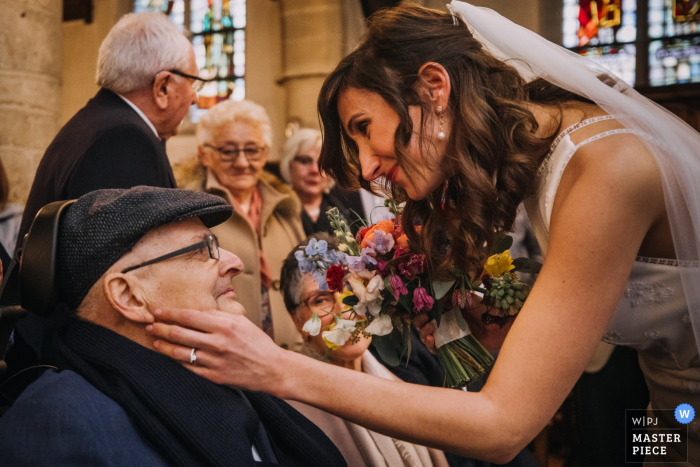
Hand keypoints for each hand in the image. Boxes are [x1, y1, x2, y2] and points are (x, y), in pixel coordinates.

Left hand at [146, 308, 286, 393]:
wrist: (271, 369)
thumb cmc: (257, 342)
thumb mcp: (241, 322)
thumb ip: (218, 316)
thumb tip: (195, 312)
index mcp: (224, 325)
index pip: (189, 316)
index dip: (170, 313)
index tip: (158, 312)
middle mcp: (217, 343)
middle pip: (179, 334)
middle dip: (160, 329)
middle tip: (149, 326)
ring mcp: (214, 361)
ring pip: (180, 352)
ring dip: (163, 346)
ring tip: (155, 341)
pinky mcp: (214, 376)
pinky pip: (188, 368)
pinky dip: (176, 361)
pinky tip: (169, 356)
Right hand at [413, 303, 514, 353]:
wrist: (500, 324)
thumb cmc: (485, 309)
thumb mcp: (467, 298)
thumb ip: (452, 295)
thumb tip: (436, 292)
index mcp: (446, 311)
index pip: (427, 312)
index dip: (420, 312)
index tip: (421, 310)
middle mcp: (445, 324)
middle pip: (424, 326)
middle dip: (420, 324)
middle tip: (424, 320)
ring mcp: (448, 337)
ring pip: (428, 338)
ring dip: (424, 334)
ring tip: (429, 329)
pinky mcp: (453, 348)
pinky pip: (438, 350)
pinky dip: (431, 346)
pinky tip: (432, 339)